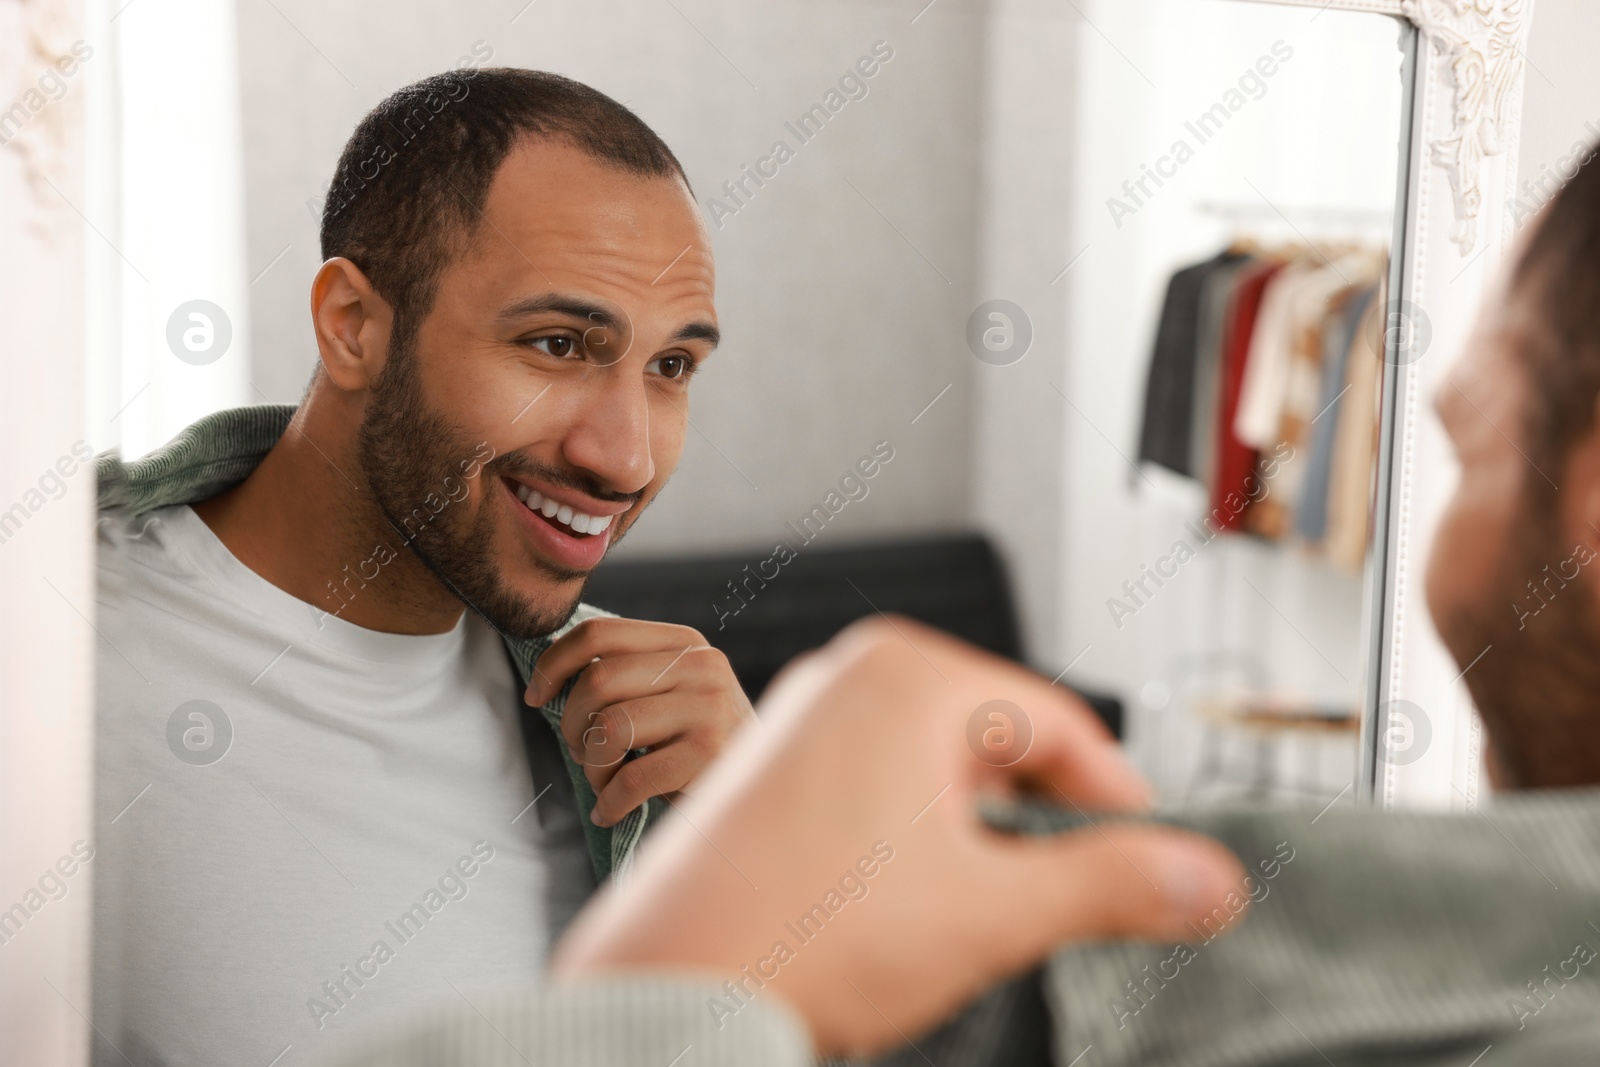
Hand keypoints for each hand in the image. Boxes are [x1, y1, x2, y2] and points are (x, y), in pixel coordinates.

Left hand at [526, 617, 753, 826]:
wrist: (764, 794)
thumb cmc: (698, 749)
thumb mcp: (670, 696)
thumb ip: (629, 676)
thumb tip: (551, 677)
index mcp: (685, 642)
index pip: (599, 633)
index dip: (553, 664)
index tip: (537, 697)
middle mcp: (702, 665)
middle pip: (598, 680)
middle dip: (573, 725)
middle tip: (581, 752)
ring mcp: (709, 706)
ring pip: (609, 729)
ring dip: (593, 767)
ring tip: (605, 784)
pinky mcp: (710, 753)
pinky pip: (631, 778)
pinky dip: (609, 802)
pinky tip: (612, 810)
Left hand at [552, 616, 1246, 1056]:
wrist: (668, 984)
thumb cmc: (806, 933)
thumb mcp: (992, 911)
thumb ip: (1112, 885)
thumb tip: (1207, 878)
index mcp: (907, 674)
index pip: (1056, 719)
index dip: (1114, 792)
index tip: (1149, 851)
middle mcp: (847, 677)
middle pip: (995, 739)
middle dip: (1039, 817)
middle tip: (1068, 894)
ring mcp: (799, 721)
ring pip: (935, 769)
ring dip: (977, 835)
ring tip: (980, 911)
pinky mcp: (768, 772)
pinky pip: (876, 787)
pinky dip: (916, 838)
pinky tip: (908, 907)